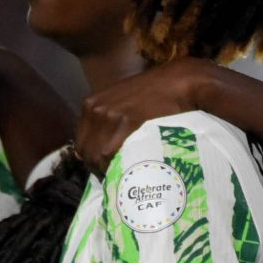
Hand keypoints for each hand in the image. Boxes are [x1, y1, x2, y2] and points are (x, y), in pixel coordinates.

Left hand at [77, 58, 215, 169]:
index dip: (93, 161)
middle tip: (117, 179)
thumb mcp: (124, 103)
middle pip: (86, 152)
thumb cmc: (155, 94)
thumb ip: (109, 120)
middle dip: (99, 169)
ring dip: (109, 171)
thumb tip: (101, 150)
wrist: (180, 82)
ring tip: (125, 179)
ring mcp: (109, 115)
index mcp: (91, 104)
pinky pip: (112, 154)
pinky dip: (118, 167)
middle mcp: (95, 109)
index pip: (82, 143)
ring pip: (97, 156)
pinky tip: (130, 172)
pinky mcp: (125, 122)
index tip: (106, 171)